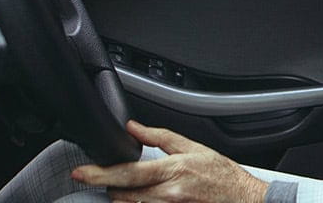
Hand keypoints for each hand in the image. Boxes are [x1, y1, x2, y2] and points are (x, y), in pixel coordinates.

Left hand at [71, 120, 269, 202]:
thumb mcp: (192, 147)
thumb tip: (132, 127)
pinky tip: (141, 197)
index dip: (101, 173)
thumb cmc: (221, 174)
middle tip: (106, 178)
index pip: (128, 173)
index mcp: (173, 171)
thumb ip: (159, 137)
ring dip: (123, 197)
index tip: (81, 172)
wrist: (242, 198)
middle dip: (111, 186)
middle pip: (123, 194)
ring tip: (128, 188)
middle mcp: (169, 195)